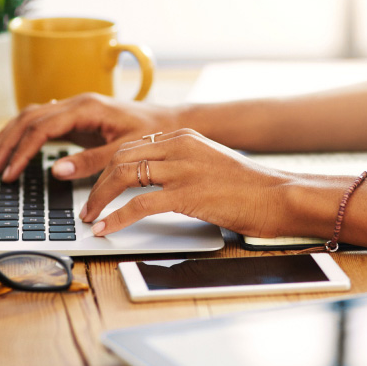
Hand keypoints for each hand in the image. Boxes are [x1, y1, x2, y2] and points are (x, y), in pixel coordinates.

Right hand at [0, 93, 179, 181]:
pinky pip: (42, 121)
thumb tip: (57, 170)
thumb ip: (92, 161)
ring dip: (10, 136)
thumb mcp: (125, 151)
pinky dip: (24, 133)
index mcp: (86, 107)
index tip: (11, 173)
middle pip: (29, 118)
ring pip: (31, 116)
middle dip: (8, 143)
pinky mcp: (77, 117)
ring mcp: (75, 108)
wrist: (170, 121)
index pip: (41, 127)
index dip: (22, 151)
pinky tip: (14, 145)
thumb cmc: (152, 133)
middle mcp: (77, 102)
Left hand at [80, 129, 291, 236]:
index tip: (96, 185)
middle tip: (87, 205)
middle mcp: (179, 147)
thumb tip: (148, 180)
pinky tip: (106, 228)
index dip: (106, 168)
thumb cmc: (246, 186)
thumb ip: (179, 163)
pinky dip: (116, 217)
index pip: (131, 147)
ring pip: (124, 176)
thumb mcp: (208, 162)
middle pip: (121, 158)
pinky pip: (139, 204)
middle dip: (97, 183)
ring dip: (100, 199)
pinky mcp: (188, 194)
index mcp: (182, 137)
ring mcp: (183, 169)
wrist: (278, 195)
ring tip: (90, 217)